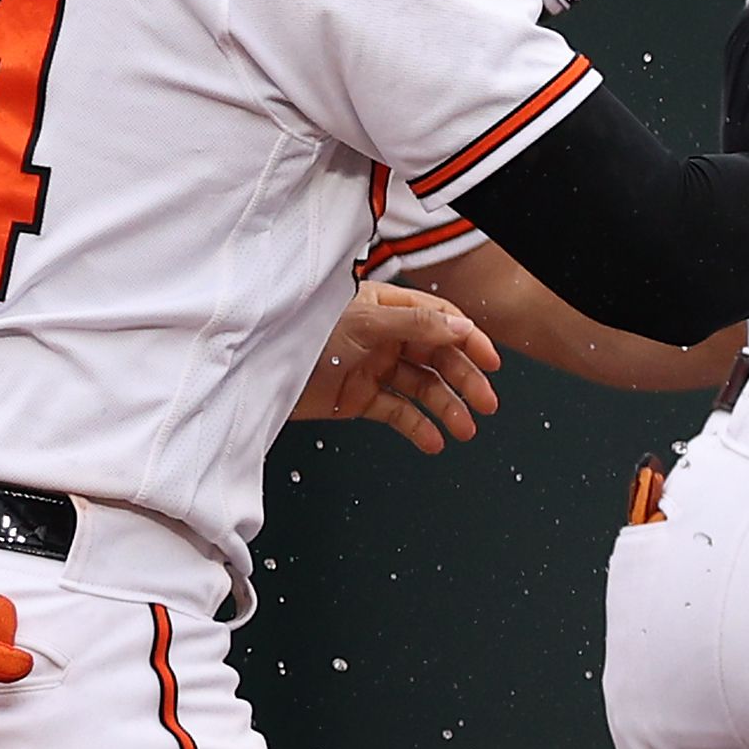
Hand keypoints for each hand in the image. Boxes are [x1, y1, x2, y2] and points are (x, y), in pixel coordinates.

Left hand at [296, 281, 504, 451]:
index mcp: (386, 308)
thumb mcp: (365, 322)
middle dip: (464, 380)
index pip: (440, 320)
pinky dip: (418, 428)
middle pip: (438, 358)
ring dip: (447, 409)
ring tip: (464, 429)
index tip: (490, 362)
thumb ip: (417, 325)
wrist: (257, 371)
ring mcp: (373, 368)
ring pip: (423, 388)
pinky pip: (398, 412)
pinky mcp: (360, 398)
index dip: (468, 339)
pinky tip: (434, 440)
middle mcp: (383, 337)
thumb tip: (461, 327)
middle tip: (485, 403)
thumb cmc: (299, 334)